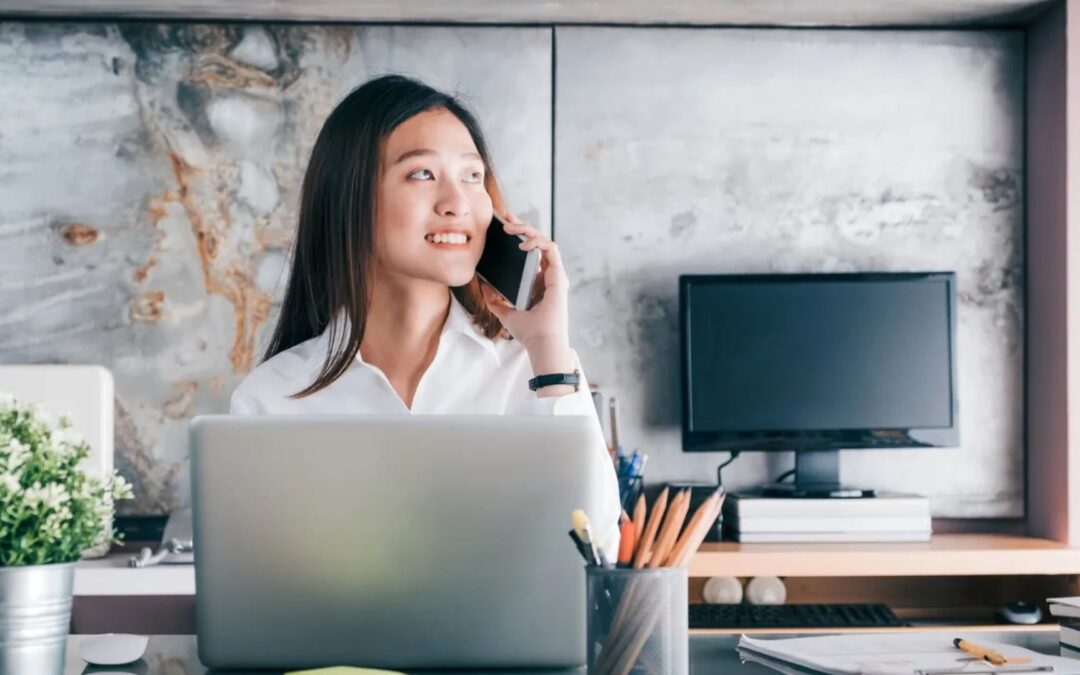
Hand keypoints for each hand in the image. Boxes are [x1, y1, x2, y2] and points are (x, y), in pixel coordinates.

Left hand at [479, 212, 575, 377]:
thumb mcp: (505, 313)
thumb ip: (496, 300)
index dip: (519, 236)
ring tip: (511, 228)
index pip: (530, 252)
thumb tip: (484, 286)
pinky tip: (523, 244)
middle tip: (505, 219)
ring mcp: (555, 275)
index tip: (503, 226)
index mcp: (538, 281)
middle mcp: (548, 275)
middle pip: (537, 242)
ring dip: (528, 230)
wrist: (540, 343)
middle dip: (522, 226)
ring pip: (545, 241)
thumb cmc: (528, 332)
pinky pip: (551, 249)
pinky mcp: (559, 276)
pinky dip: (538, 242)